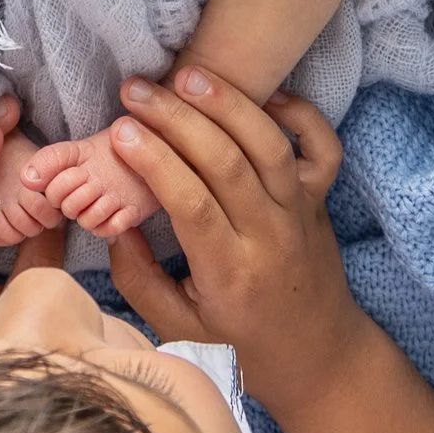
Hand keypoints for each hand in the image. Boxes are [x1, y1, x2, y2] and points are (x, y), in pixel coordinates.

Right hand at [106, 71, 367, 417]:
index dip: (155, 162)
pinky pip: (323, 148)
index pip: (192, 203)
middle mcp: (270, 235)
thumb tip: (111, 223)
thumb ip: (138, 278)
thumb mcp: (177, 327)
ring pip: (269, 146)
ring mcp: (300, 212)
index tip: (119, 130)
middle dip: (177, 119)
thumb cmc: (239, 341)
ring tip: (186, 76)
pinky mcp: (322, 198)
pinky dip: (302, 114)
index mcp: (229, 271)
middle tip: (135, 91)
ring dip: (229, 103)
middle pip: (227, 163)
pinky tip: (265, 94)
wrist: (318, 356)